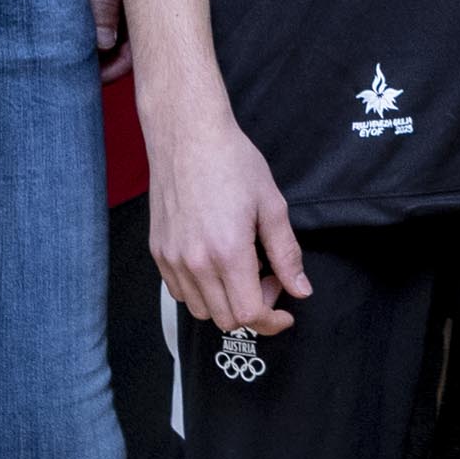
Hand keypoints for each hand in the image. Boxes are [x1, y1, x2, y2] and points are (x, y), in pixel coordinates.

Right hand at [148, 105, 308, 334]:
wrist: (188, 137)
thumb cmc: (232, 163)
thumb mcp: (272, 205)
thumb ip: (286, 254)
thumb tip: (301, 290)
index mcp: (227, 252)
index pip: (249, 314)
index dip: (272, 321)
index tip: (285, 312)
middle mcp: (195, 262)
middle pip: (225, 319)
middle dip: (253, 309)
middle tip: (268, 278)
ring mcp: (172, 259)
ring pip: (201, 310)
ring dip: (226, 302)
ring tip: (243, 269)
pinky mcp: (158, 252)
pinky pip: (180, 292)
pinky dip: (202, 291)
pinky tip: (217, 264)